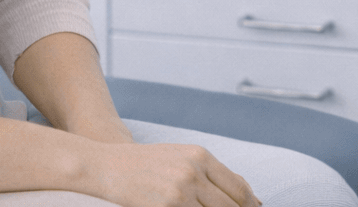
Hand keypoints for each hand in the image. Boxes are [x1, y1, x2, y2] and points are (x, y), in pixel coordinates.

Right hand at [84, 141, 260, 206]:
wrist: (107, 165)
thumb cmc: (145, 164)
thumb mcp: (181, 158)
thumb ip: (211, 174)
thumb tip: (248, 197)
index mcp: (201, 156)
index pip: (239, 188)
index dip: (250, 205)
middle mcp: (193, 172)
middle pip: (230, 206)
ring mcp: (180, 191)